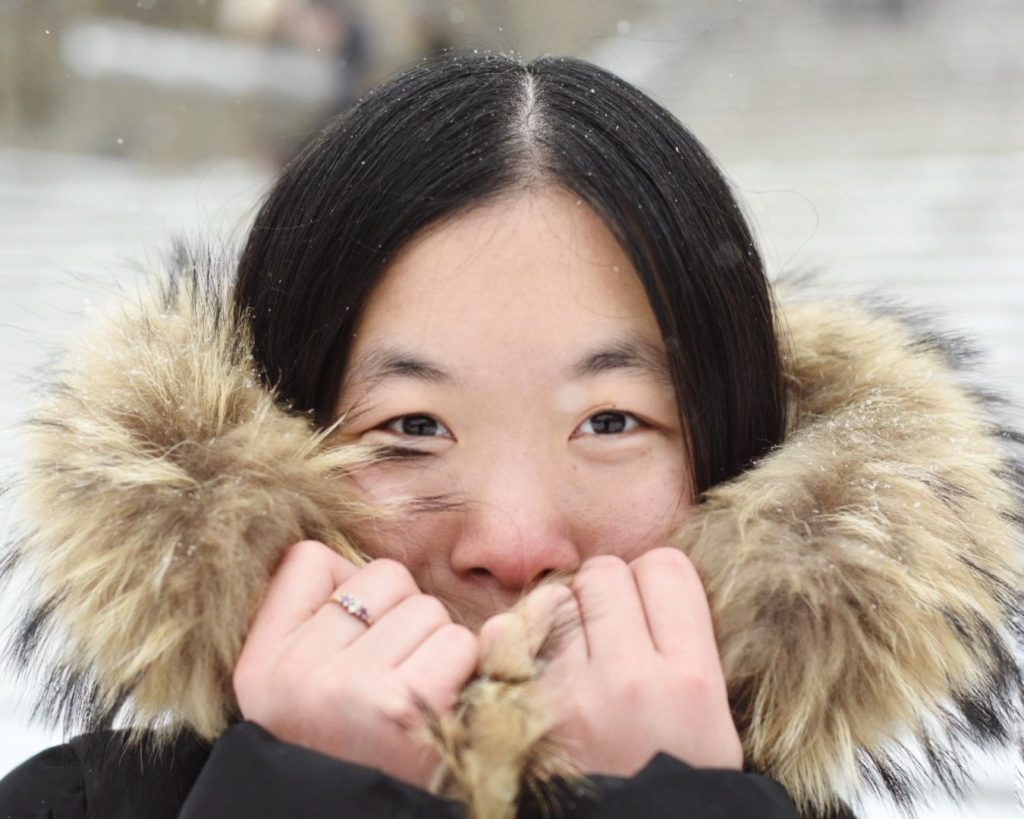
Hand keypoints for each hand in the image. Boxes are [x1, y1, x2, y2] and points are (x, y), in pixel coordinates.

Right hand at [233, 540, 478, 787]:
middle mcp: (298, 670)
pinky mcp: (405, 706)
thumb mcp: (292, 687)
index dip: (347, 583)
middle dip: (402, 615)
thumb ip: (316, 615)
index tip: (353, 633)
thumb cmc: (344, 748)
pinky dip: (462, 668)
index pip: (308, 559)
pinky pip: (458, 642)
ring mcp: (351, 687)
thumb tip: (373, 562)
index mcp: (262, 659)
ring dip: (435, 643)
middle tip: (393, 671)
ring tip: (414, 692)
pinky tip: (439, 704)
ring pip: (428, 607)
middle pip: (385, 576)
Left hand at [483, 548, 741, 776]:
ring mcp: (569, 698)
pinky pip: (505, 632)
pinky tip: (534, 672)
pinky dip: (515, 643)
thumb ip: (681, 648)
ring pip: (555, 596)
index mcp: (692, 681)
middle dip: (604, 595)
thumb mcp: (707, 722)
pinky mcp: (517, 715)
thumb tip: (639, 581)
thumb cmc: (670, 785)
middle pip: (605, 572)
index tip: (647, 609)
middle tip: (606, 634)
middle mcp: (631, 681)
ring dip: (561, 616)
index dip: (652, 582)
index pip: (665, 568)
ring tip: (571, 656)